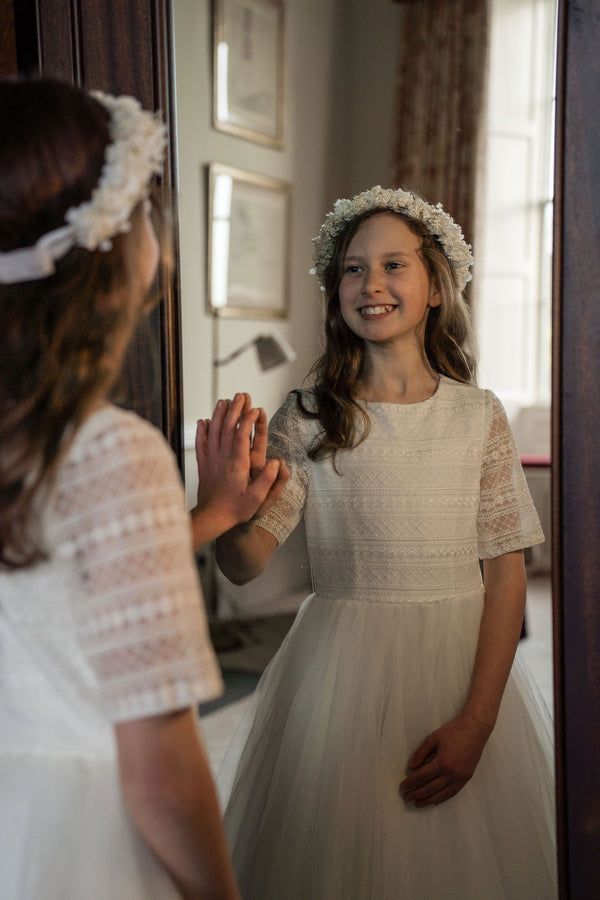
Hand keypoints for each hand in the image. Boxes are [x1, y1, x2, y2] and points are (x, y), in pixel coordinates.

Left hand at [192, 394, 287, 543]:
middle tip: (241, 395)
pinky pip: (201, 444)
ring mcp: (211, 460)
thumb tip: (276, 462)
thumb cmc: (235, 510)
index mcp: (237, 464)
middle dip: (234, 409)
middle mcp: (222, 458)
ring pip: (213, 432)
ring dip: (219, 415)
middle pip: (227, 428)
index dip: (248, 420)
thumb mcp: (257, 499)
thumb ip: (267, 480)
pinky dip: (202, 431)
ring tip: (224, 401)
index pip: (241, 436)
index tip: (255, 409)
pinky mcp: (203, 465)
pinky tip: (204, 421)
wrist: (211, 519)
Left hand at [399, 713, 490, 806]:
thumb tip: (411, 768)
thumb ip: (421, 754)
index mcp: (442, 762)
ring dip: (428, 800)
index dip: (411, 783)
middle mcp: (452, 773)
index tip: (402, 787)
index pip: (422, 777)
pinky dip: (442, 798)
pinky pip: (453, 792)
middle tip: (406, 797)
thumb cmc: (452, 731)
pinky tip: (434, 801)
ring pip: (441, 794)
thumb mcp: (432, 738)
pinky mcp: (467, 778)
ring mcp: (460, 778)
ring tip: (417, 803)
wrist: (475, 729)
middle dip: (416, 794)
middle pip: (430, 788)